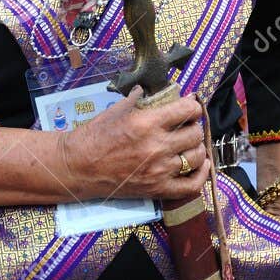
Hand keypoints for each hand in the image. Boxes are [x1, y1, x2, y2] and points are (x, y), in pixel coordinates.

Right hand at [61, 89, 208, 201]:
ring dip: (197, 148)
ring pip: (196, 157)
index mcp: (147, 123)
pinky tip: (202, 165)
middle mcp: (156, 146)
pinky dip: (201, 175)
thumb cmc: (94, 136)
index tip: (190, 106)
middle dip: (194, 126)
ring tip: (190, 144)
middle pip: (194, 133)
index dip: (193, 106)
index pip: (187, 110)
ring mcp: (158, 170)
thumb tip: (152, 89)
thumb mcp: (116, 110)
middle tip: (187, 125)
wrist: (78, 167)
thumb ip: (139, 99)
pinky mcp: (157, 189)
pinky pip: (191, 186)